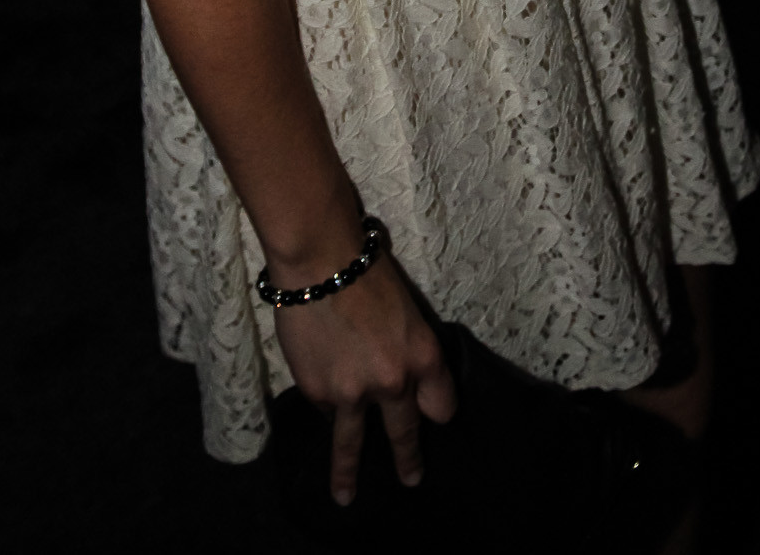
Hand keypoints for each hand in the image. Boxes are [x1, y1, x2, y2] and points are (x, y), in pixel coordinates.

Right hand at [271, 245, 456, 505]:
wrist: (321, 262)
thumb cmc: (367, 272)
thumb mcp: (407, 312)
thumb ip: (410, 352)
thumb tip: (405, 384)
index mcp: (424, 356)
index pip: (441, 404)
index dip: (437, 412)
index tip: (434, 421)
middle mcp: (394, 383)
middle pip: (404, 433)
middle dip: (408, 460)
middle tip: (411, 480)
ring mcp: (353, 394)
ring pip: (352, 443)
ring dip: (349, 473)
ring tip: (347, 497)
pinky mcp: (318, 394)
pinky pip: (325, 409)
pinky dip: (326, 403)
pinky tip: (321, 384)